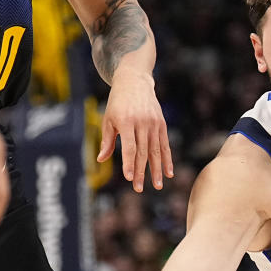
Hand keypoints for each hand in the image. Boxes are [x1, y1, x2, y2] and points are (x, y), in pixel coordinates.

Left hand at [98, 67, 172, 191]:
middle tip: (139, 189)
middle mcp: (142, 123)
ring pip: (156, 151)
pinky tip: (169, 173)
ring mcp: (154, 124)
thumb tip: (101, 159)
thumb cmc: (117, 102)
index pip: (130, 147)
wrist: (134, 81)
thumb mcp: (108, 119)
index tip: (129, 178)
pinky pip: (165, 145)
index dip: (130, 164)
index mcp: (127, 122)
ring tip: (158, 186)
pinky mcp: (161, 124)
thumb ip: (107, 141)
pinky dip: (167, 160)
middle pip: (143, 152)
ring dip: (157, 170)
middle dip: (141, 172)